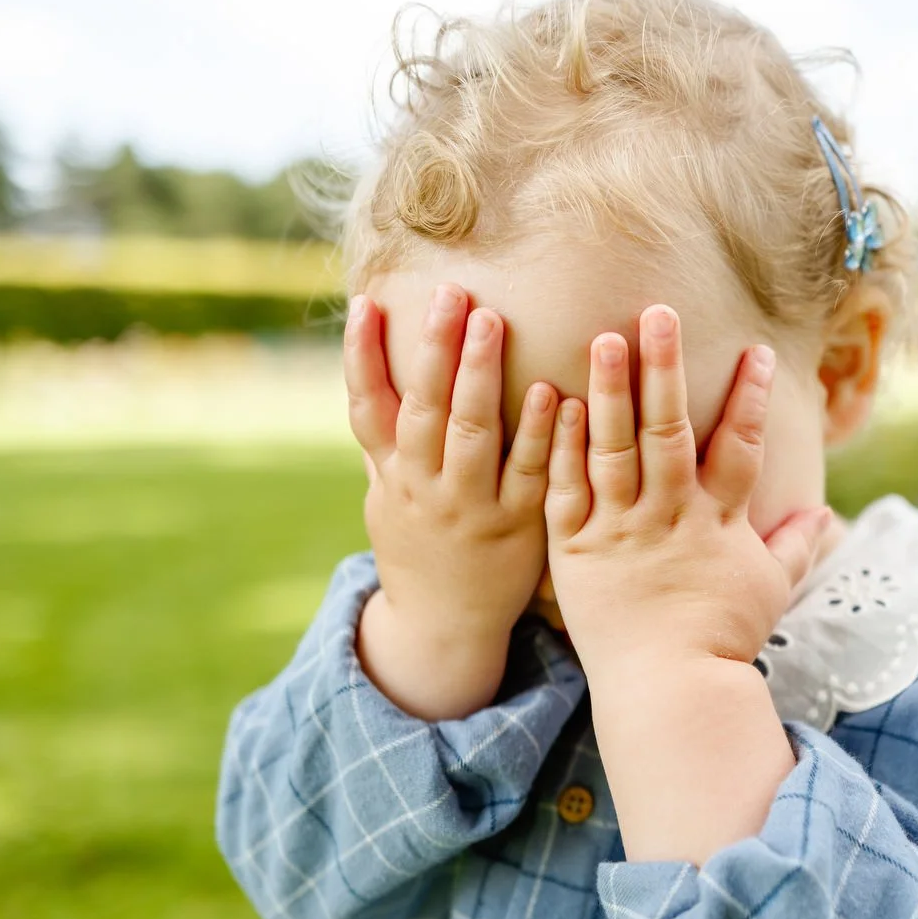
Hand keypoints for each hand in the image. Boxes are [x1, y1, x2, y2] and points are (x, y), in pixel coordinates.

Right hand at [344, 286, 557, 718]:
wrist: (444, 625)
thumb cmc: (419, 544)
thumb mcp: (387, 494)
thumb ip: (385, 439)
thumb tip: (371, 370)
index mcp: (390, 473)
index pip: (367, 407)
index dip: (361, 356)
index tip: (365, 304)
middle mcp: (425, 486)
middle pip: (426, 408)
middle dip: (437, 349)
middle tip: (453, 293)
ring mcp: (470, 506)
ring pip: (473, 434)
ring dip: (481, 376)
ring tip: (492, 320)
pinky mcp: (518, 525)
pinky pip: (530, 473)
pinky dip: (542, 432)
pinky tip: (556, 392)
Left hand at [543, 305, 831, 687]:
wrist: (668, 689)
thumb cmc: (723, 639)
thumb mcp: (770, 590)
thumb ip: (795, 547)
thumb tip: (827, 518)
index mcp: (717, 520)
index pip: (738, 446)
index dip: (750, 397)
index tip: (757, 351)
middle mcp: (669, 515)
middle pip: (668, 429)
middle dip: (665, 367)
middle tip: (657, 312)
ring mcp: (620, 529)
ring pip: (614, 448)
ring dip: (609, 391)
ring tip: (603, 339)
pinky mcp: (576, 549)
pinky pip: (566, 490)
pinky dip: (563, 447)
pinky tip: (555, 403)